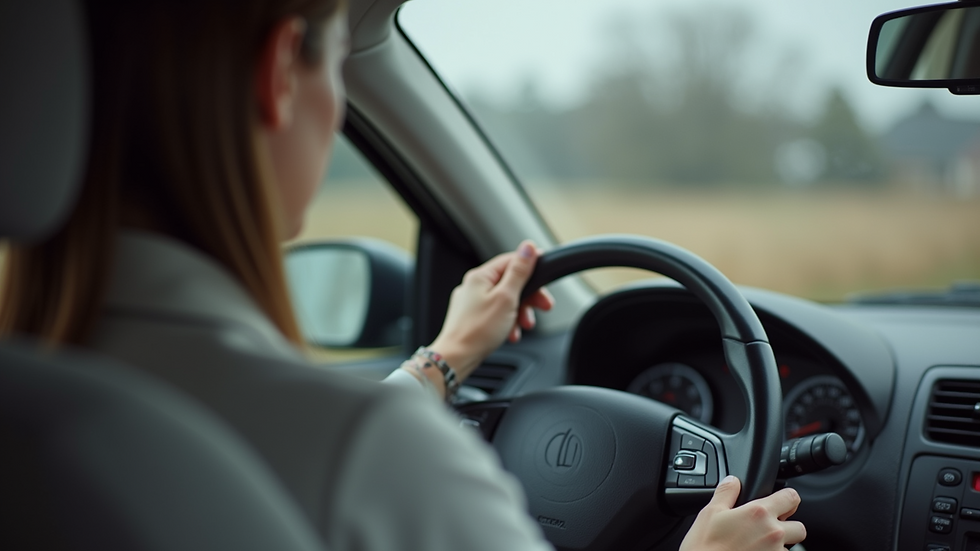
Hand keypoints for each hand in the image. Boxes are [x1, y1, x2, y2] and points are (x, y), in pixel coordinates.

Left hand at [423, 240, 553, 385]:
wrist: (456, 358)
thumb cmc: (478, 330)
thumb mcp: (506, 297)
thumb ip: (519, 272)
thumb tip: (528, 247)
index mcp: (480, 276)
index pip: (510, 261)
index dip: (531, 266)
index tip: (545, 273)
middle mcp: (473, 286)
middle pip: (510, 283)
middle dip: (529, 296)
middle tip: (544, 306)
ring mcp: (471, 303)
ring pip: (505, 301)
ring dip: (519, 313)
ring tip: (525, 326)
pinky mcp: (472, 319)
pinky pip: (496, 315)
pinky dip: (507, 323)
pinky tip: (511, 334)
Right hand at [680, 476, 805, 550]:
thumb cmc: (705, 547)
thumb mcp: (710, 513)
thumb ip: (726, 493)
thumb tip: (733, 481)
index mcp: (759, 513)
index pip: (791, 498)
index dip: (786, 498)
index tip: (779, 501)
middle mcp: (773, 533)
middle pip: (799, 527)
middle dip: (788, 526)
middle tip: (769, 528)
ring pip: (791, 547)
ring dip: (779, 545)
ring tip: (757, 545)